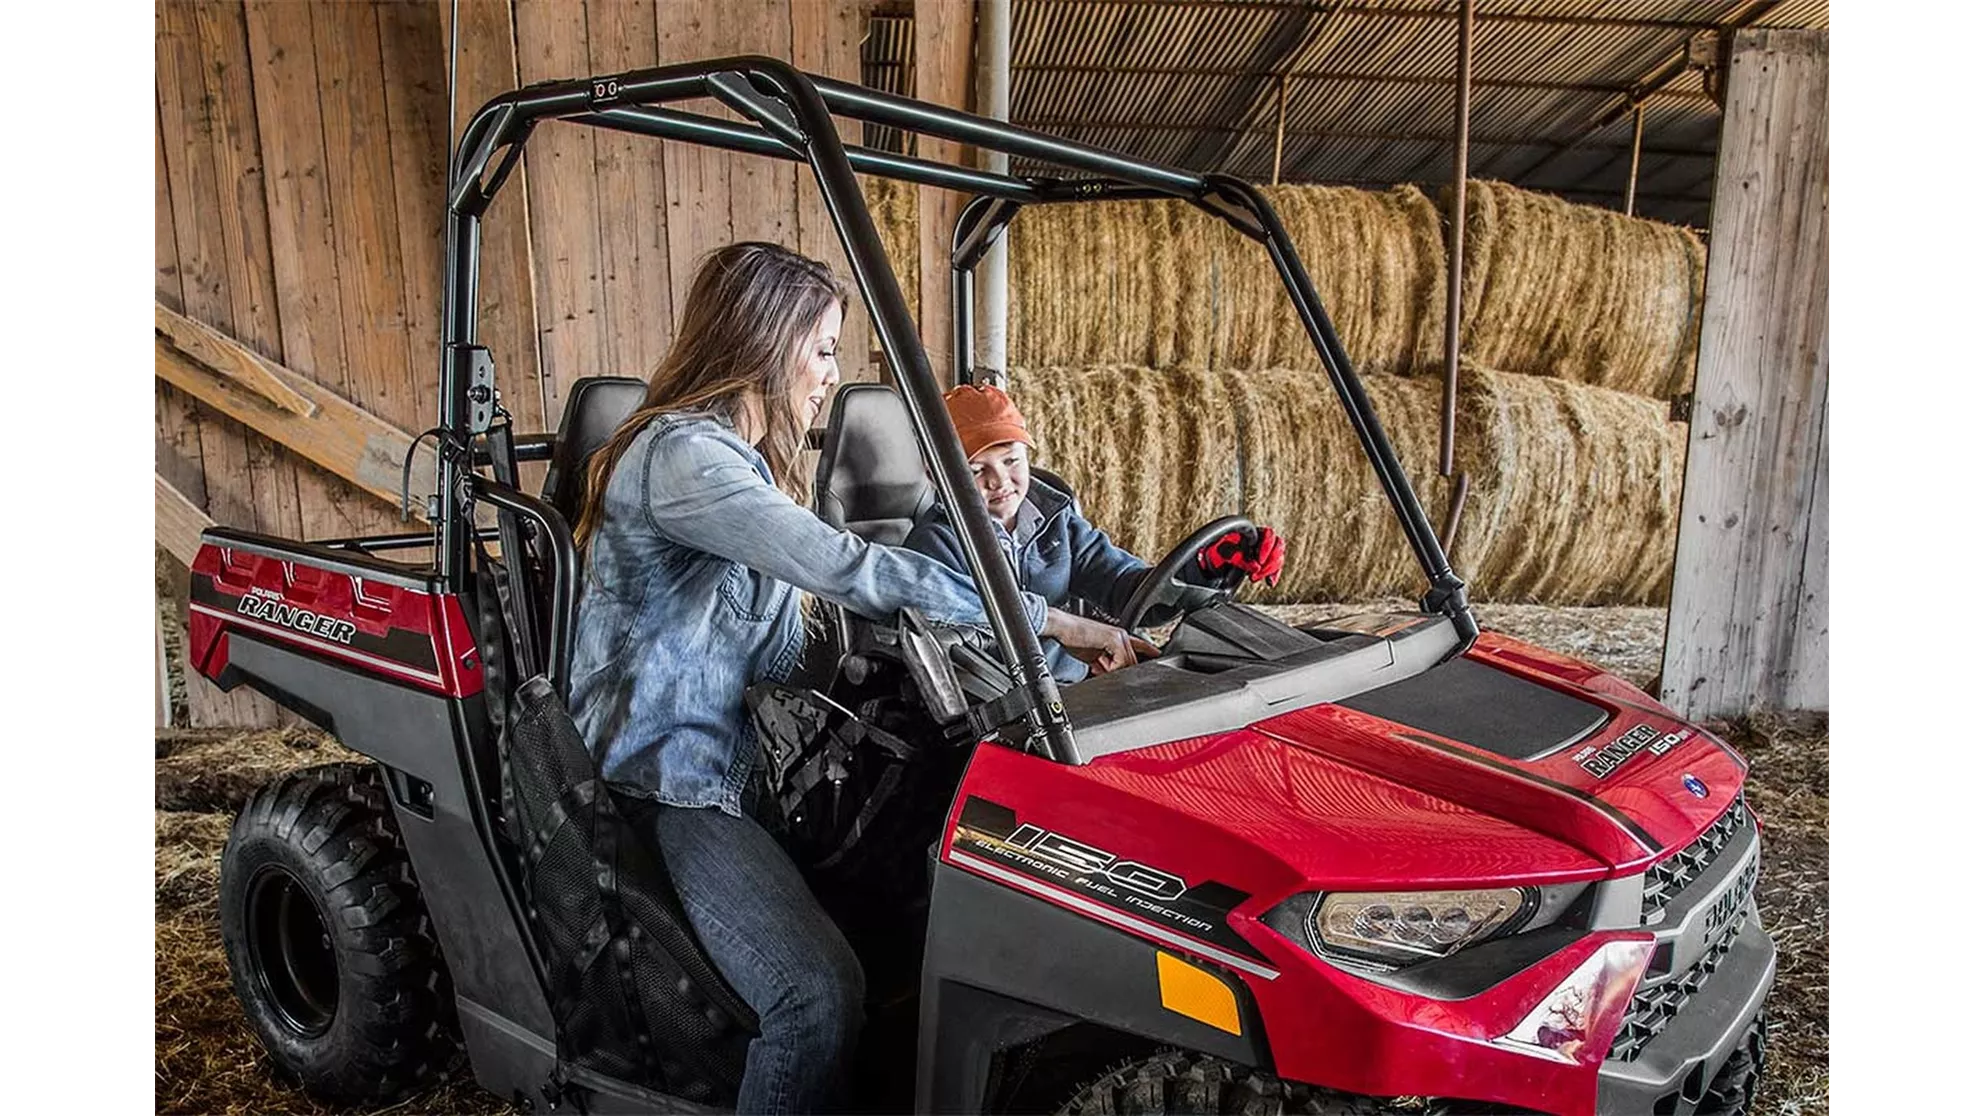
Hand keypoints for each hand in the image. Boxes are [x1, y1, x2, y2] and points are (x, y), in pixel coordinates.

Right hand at [1042, 608, 1159, 673]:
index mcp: (1117, 637)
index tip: (1157, 656)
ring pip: (1128, 662)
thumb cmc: (1072, 638)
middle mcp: (1121, 635)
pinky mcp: (1113, 639)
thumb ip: (1103, 664)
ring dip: (1114, 671)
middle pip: (1133, 661)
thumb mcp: (1092, 655)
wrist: (1062, 627)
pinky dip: (1111, 668)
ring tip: (1096, 668)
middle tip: (1100, 671)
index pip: (1139, 645)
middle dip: (1120, 672)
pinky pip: (1121, 662)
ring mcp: (1119, 637)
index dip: (1149, 651)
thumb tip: (1107, 674)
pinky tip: (1098, 666)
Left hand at [1197, 525, 1284, 586]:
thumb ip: (1240, 559)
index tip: (1259, 561)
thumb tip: (1255, 568)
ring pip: (1278, 557)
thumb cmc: (1217, 552)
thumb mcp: (1225, 553)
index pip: (1268, 534)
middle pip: (1278, 546)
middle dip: (1269, 561)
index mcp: (1252, 532)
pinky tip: (1269, 582)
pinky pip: (1276, 568)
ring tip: (1254, 578)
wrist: (1212, 560)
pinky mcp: (1264, 563)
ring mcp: (1264, 551)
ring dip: (1269, 570)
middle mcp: (1260, 540)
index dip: (1266, 547)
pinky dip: (1273, 575)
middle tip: (1257, 572)